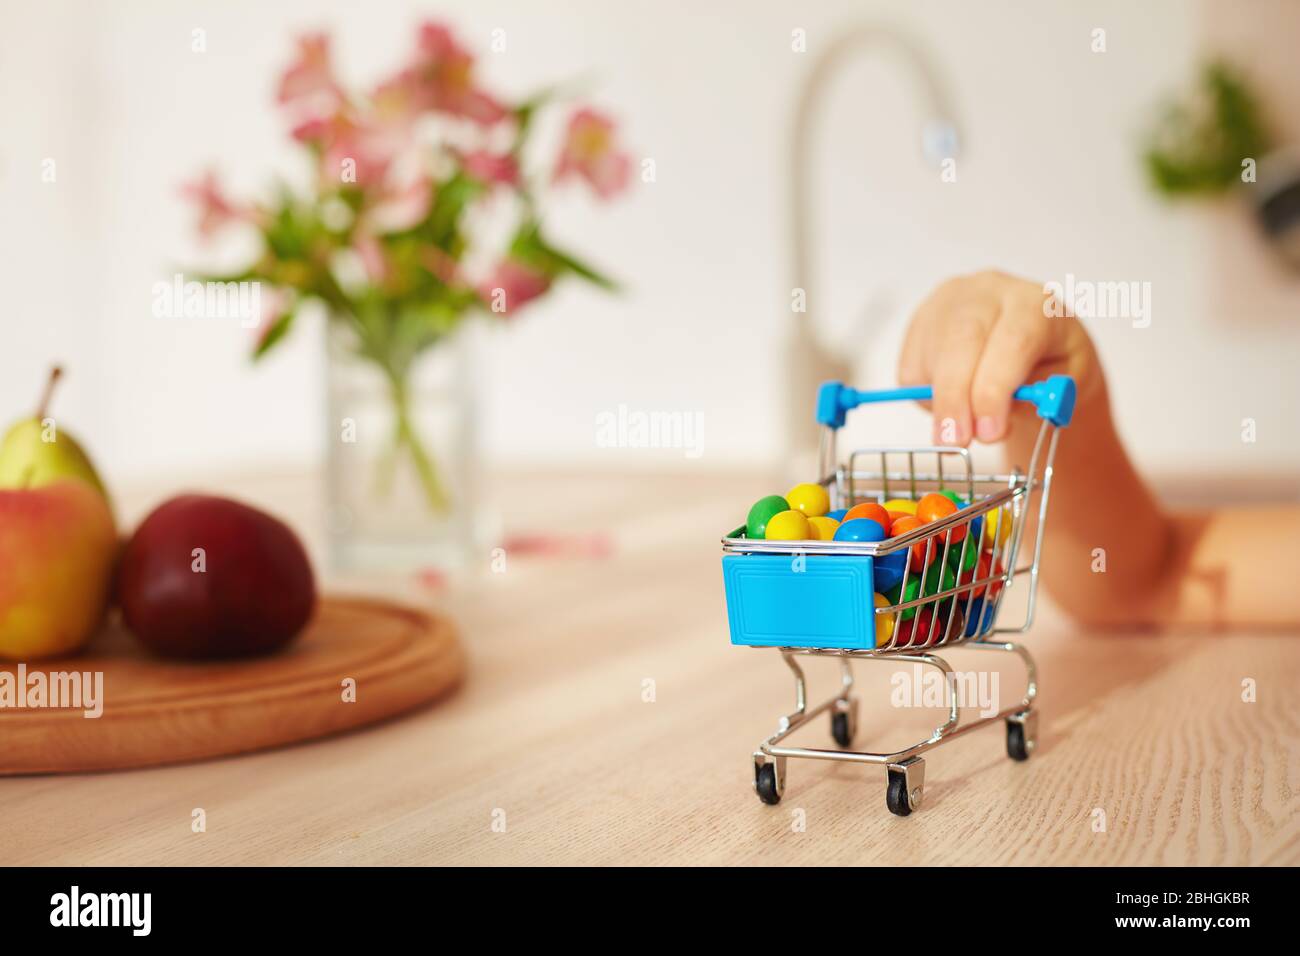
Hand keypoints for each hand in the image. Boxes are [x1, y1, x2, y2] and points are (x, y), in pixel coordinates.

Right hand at [898, 270, 1099, 444]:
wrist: (1036, 339)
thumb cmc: (1052, 362)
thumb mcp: (1065, 384)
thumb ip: (1034, 401)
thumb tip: (986, 425)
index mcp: (1035, 303)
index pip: (1012, 341)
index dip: (995, 390)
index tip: (987, 432)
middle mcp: (988, 291)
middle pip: (961, 340)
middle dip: (955, 398)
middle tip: (955, 441)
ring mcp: (948, 301)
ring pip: (930, 355)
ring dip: (940, 403)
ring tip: (964, 424)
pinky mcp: (920, 320)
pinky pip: (911, 368)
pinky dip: (926, 396)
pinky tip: (954, 395)